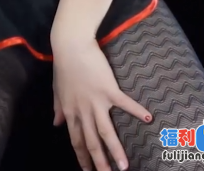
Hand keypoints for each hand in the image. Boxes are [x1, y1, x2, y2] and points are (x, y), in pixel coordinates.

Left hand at [51, 34, 151, 170]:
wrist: (70, 45)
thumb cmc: (63, 65)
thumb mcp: (57, 89)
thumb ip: (58, 108)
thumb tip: (56, 124)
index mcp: (71, 111)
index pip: (76, 141)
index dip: (82, 158)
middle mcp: (83, 111)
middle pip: (92, 142)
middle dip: (100, 163)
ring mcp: (96, 102)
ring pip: (106, 132)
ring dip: (116, 150)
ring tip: (125, 166)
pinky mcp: (108, 89)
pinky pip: (124, 104)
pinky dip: (136, 110)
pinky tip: (147, 118)